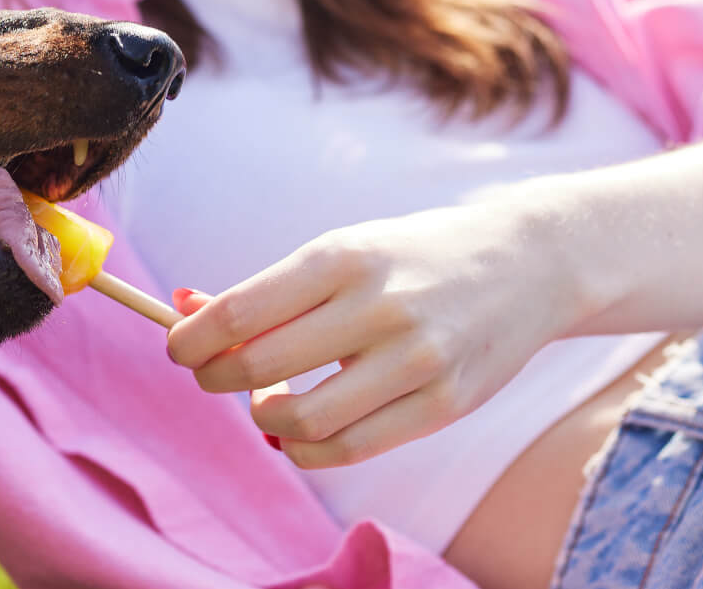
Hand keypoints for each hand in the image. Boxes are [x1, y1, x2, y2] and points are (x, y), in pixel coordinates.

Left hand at [166, 200, 574, 467]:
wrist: (524, 264)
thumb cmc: (408, 258)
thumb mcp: (340, 253)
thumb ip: (267, 291)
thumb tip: (183, 307)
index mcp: (342, 257)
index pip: (240, 312)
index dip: (192, 339)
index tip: (178, 346)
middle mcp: (378, 307)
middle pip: (260, 366)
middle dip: (215, 377)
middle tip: (212, 373)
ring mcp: (416, 360)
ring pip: (303, 421)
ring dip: (262, 418)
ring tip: (264, 401)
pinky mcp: (445, 406)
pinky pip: (351, 449)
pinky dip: (306, 449)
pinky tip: (299, 430)